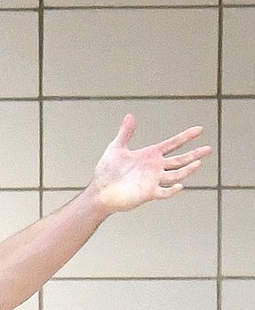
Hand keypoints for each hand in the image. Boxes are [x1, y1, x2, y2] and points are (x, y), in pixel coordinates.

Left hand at [90, 114, 210, 212]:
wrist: (100, 190)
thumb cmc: (107, 171)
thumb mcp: (116, 148)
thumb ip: (126, 133)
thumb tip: (130, 116)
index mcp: (150, 155)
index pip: (173, 144)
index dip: (186, 137)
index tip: (199, 130)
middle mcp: (155, 167)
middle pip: (180, 160)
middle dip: (194, 154)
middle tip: (209, 149)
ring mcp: (153, 181)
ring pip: (176, 175)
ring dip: (187, 170)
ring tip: (198, 163)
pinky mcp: (148, 193)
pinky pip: (163, 192)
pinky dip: (171, 190)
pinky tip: (180, 185)